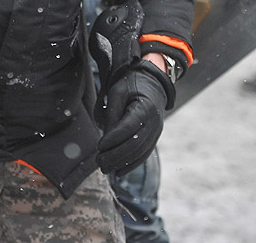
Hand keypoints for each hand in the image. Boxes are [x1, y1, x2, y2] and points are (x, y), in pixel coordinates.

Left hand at [96, 60, 171, 175]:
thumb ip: (112, 113)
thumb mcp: (118, 92)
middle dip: (115, 156)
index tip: (99, 146)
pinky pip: (144, 155)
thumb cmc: (131, 85)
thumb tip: (105, 137)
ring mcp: (156, 132)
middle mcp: (154, 123)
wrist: (152, 84)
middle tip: (99, 162)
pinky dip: (132, 165)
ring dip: (122, 163)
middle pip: (135, 145)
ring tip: (105, 168)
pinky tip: (119, 171)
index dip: (113, 139)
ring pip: (140, 153)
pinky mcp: (154, 138)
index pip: (128, 128)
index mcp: (145, 108)